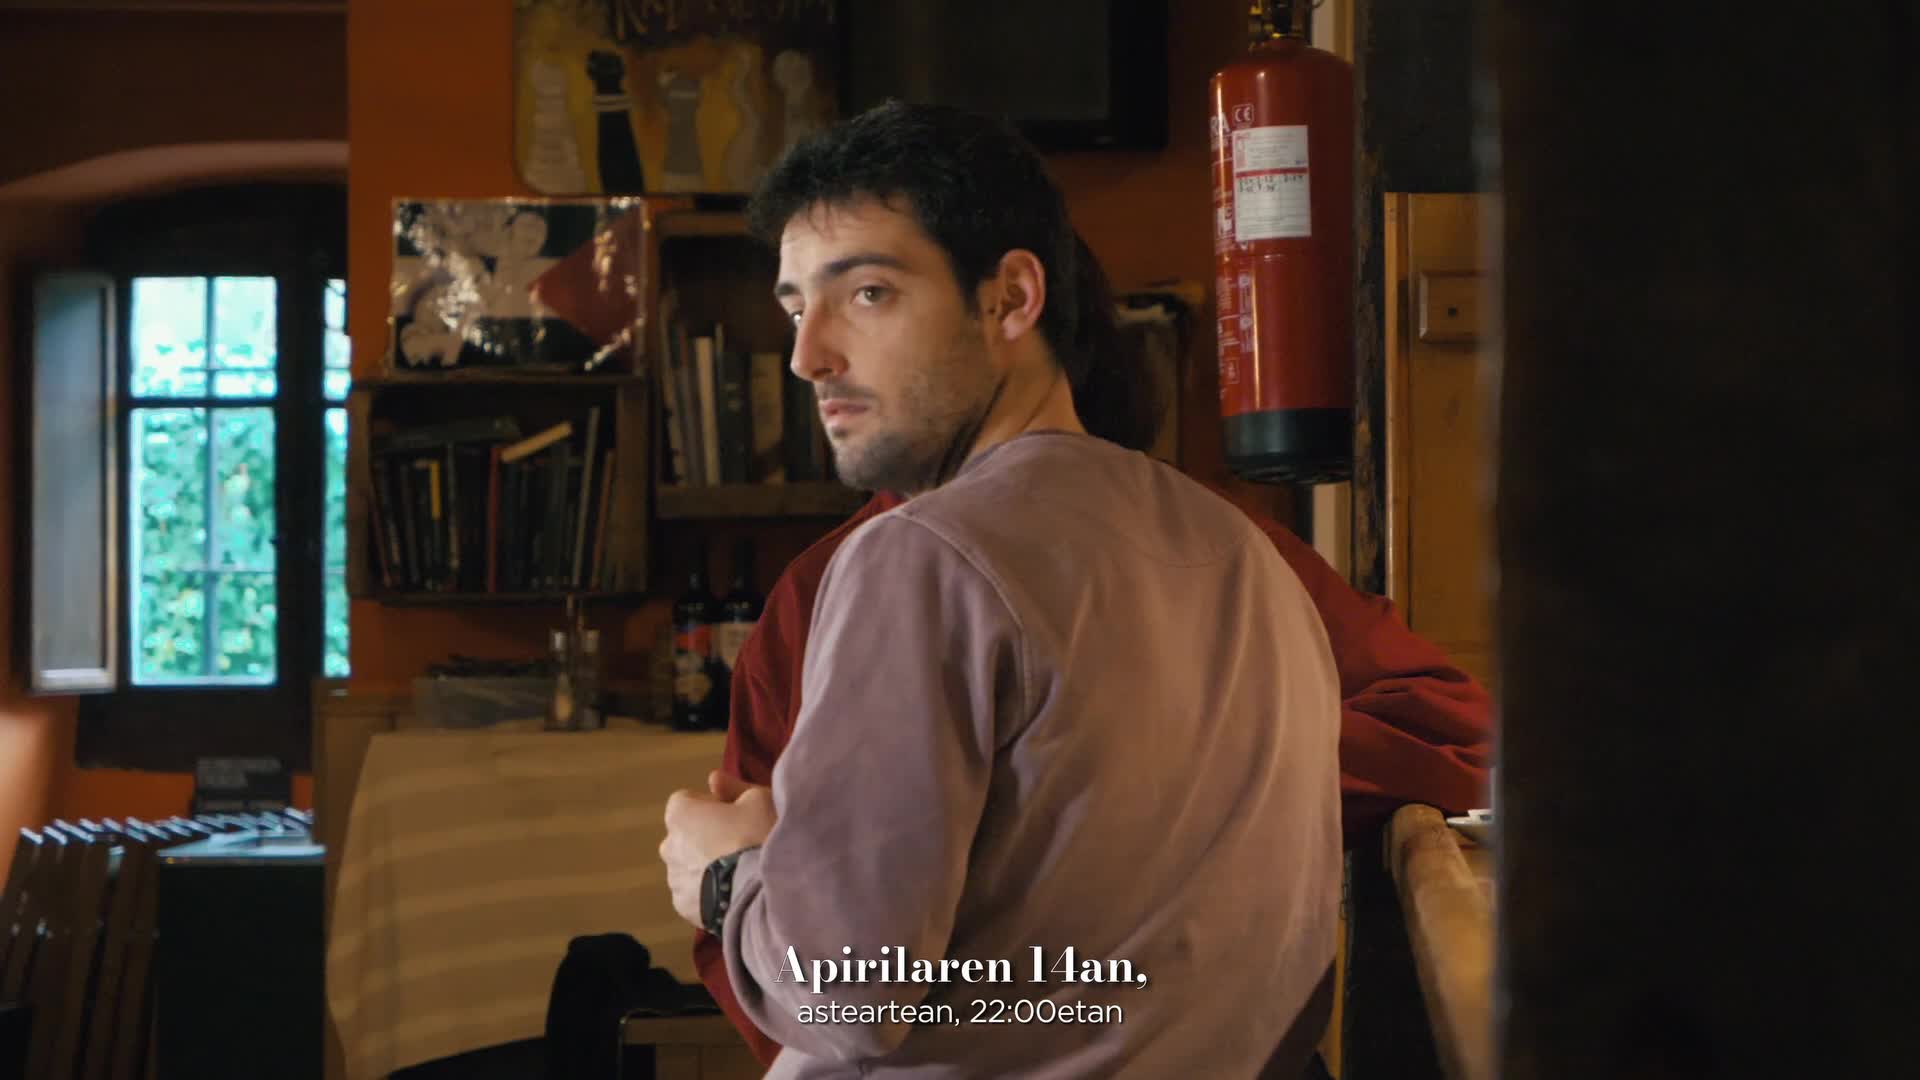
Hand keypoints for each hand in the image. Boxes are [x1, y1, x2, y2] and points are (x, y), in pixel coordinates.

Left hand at [660, 773, 776, 928]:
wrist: (761, 895)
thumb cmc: (758, 837)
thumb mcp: (758, 799)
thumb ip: (732, 787)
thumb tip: (713, 779)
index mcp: (679, 814)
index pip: (687, 801)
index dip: (712, 805)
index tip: (736, 815)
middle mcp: (668, 846)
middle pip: (686, 835)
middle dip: (706, 836)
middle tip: (740, 843)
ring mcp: (674, 880)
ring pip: (689, 866)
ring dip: (707, 865)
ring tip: (739, 872)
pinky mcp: (684, 908)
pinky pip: (695, 893)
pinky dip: (709, 891)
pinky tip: (733, 892)